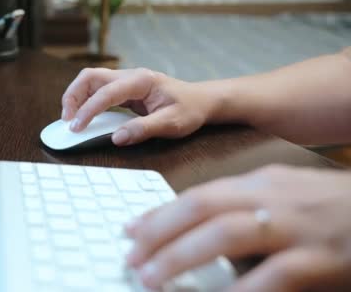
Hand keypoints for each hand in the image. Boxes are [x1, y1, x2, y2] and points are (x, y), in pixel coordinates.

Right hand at [61, 68, 214, 145]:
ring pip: (90, 81)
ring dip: (76, 97)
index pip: (106, 92)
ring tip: (71, 120)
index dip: (88, 110)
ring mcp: (125, 81)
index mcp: (141, 81)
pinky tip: (83, 117)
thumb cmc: (190, 110)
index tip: (77, 128)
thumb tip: (117, 138)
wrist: (202, 100)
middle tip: (66, 120)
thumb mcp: (172, 124)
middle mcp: (130, 76)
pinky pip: (97, 90)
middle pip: (90, 77)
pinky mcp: (123, 90)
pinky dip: (85, 101)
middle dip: (73, 96)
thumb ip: (144, 129)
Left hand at [125, 164, 350, 290]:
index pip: (197, 195)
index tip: (130, 230)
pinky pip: (272, 276)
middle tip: (131, 258)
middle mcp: (272, 198)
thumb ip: (242, 206)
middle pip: (202, 209)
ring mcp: (296, 227)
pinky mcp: (321, 259)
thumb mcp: (284, 195)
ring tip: (152, 278)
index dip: (160, 213)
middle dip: (159, 234)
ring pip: (226, 235)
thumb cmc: (331, 207)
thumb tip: (194, 227)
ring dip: (181, 257)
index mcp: (260, 183)